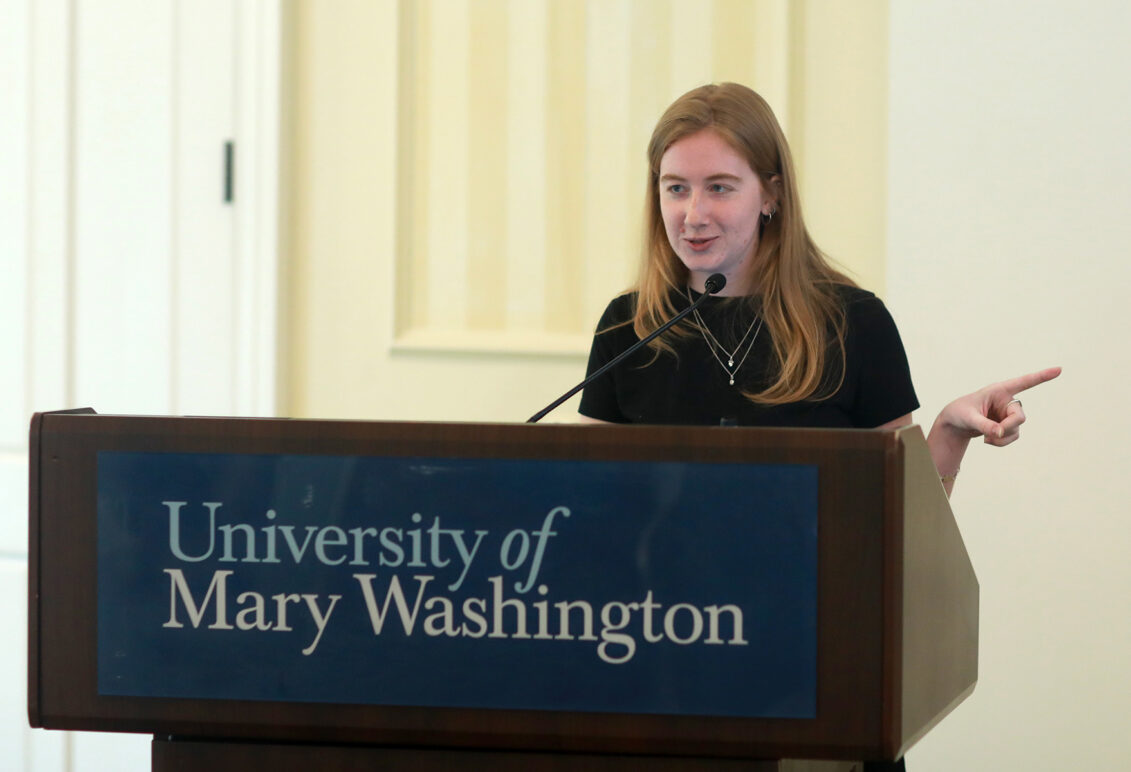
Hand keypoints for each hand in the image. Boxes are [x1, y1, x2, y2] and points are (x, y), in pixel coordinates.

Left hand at [936, 366, 1060, 445]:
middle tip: (993, 435)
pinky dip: (1001, 442)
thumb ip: (984, 425)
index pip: (1023, 382)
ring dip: (1002, 438)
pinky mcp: (1008, 425)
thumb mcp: (969, 418)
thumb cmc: (959, 413)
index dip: (1042, 377)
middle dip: (1007, 428)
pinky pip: (1012, 437)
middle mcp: (1007, 401)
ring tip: (985, 438)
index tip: (1059, 369)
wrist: (955, 424)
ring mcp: (1009, 414)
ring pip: (1016, 429)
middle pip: (1020, 416)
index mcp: (999, 390)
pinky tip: (987, 440)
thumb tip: (1000, 434)